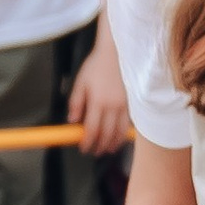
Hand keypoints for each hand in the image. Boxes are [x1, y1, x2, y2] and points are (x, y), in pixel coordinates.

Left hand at [72, 23, 130, 158]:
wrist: (116, 53)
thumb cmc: (97, 66)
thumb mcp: (80, 82)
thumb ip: (76, 103)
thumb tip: (72, 121)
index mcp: (98, 102)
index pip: (92, 130)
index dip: (87, 142)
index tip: (83, 148)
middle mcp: (112, 107)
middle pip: (107, 135)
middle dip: (100, 146)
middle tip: (94, 152)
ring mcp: (124, 106)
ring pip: (120, 132)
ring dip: (114, 143)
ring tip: (108, 149)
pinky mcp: (132, 103)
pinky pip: (128, 124)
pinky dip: (123, 133)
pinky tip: (119, 136)